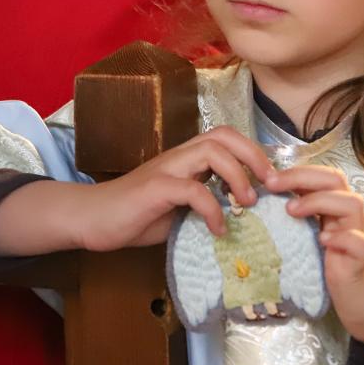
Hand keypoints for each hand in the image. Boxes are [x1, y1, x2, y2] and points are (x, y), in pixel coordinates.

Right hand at [80, 126, 275, 250]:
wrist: (92, 219)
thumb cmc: (137, 215)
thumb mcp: (179, 209)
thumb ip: (206, 203)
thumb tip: (242, 214)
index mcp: (186, 158)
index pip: (225, 137)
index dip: (253, 151)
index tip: (270, 180)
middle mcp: (178, 156)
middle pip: (223, 135)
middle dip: (253, 156)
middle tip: (269, 184)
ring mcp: (166, 169)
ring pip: (211, 152)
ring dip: (237, 176)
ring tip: (246, 203)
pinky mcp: (155, 188)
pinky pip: (192, 190)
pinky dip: (212, 209)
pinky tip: (218, 229)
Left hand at [266, 166, 363, 352]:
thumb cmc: (337, 267)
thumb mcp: (315, 238)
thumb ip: (302, 218)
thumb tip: (268, 199)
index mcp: (336, 208)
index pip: (323, 176)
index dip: (297, 171)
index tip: (268, 178)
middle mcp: (350, 217)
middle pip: (336, 180)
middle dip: (303, 177)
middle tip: (273, 185)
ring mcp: (360, 236)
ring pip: (352, 204)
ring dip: (320, 201)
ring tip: (291, 211)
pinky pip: (361, 243)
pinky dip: (343, 238)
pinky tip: (323, 241)